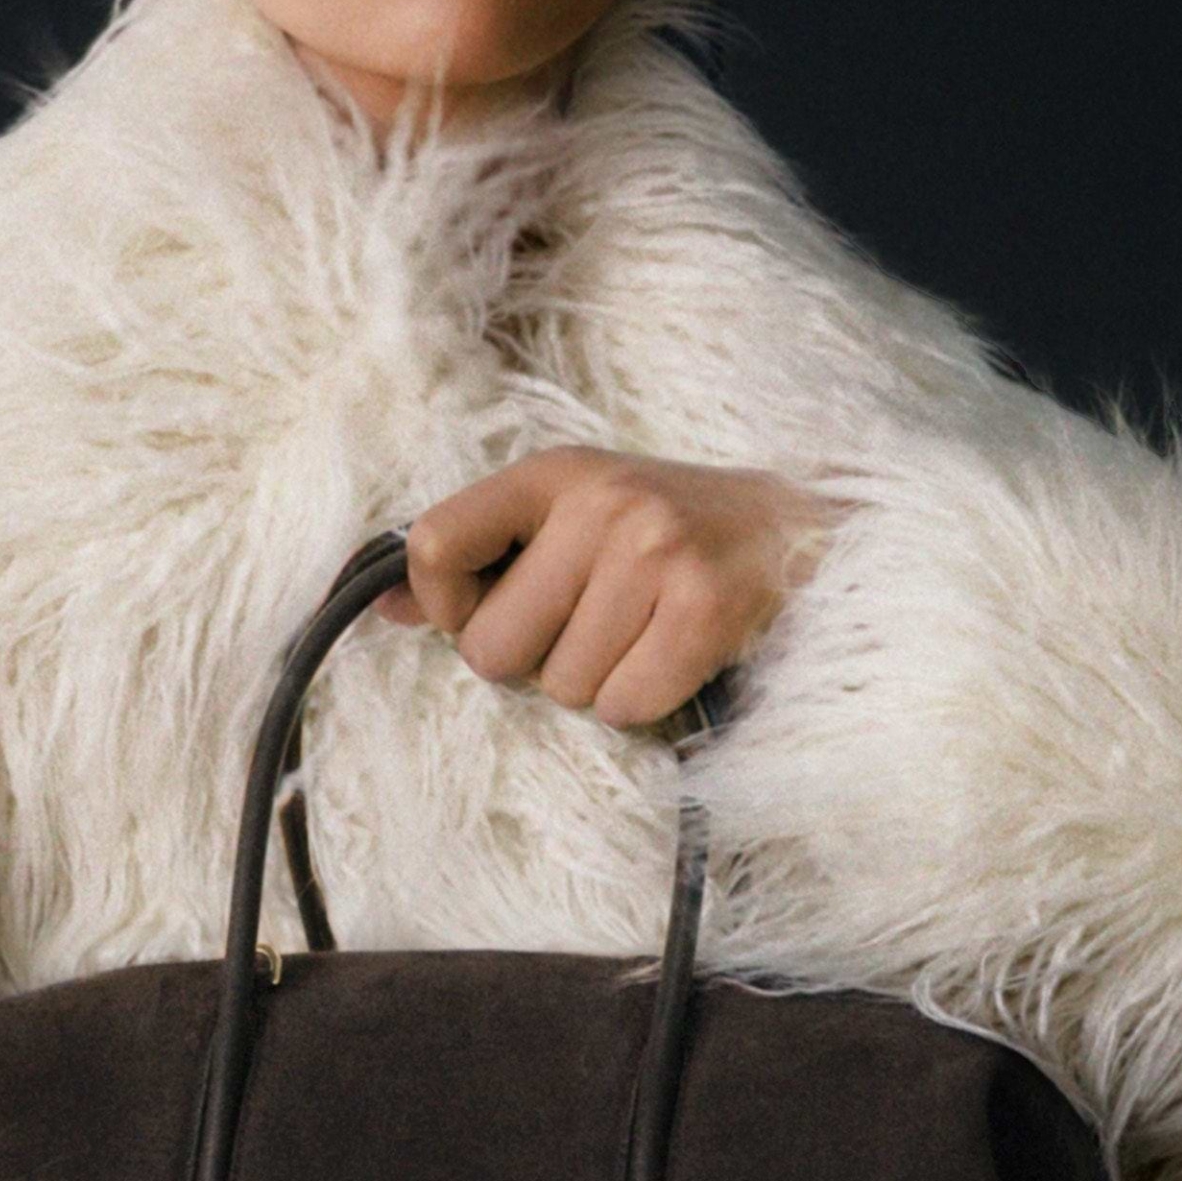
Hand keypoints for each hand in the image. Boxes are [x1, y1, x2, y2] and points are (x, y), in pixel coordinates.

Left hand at [374, 447, 849, 729]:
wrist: (800, 531)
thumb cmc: (667, 532)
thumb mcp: (569, 518)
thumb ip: (477, 558)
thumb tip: (381, 609)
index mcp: (552, 474)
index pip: (433, 544)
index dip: (444, 604)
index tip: (483, 609)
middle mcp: (601, 505)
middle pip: (492, 648)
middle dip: (530, 663)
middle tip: (584, 630)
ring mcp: (656, 554)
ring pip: (561, 689)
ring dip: (593, 685)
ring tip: (638, 636)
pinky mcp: (705, 609)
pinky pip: (623, 707)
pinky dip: (641, 703)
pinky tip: (669, 658)